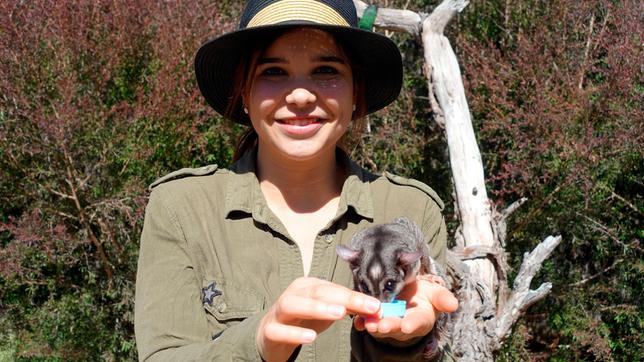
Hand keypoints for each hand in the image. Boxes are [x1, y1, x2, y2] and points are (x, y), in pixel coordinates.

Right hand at [256, 277, 381, 361]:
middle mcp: (293, 294)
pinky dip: (294, 333)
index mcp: (307, 286)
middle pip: (316, 292)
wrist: (270, 334)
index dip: (355, 296)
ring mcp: (279, 311)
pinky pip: (279, 330)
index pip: (333, 288)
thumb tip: (374, 309)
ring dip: (316, 307)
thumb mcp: (325, 311)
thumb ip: (347, 308)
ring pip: (293, 304)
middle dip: (342, 298)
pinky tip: (311, 337)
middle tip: (364, 306)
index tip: (375, 305)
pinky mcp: (269, 330)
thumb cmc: (302, 319)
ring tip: (339, 314)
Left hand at [353, 278, 457, 340]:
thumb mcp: (436, 293)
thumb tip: (454, 304)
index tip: (407, 325)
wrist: (409, 293)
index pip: (417, 323)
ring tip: (367, 323)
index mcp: (421, 319)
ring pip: (380, 326)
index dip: (412, 324)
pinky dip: (361, 321)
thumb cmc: (425, 295)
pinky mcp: (375, 317)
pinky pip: (367, 321)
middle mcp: (404, 324)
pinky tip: (357, 320)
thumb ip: (443, 299)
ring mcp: (389, 321)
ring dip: (373, 325)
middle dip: (389, 327)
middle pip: (396, 327)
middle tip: (382, 326)